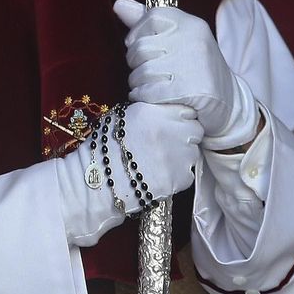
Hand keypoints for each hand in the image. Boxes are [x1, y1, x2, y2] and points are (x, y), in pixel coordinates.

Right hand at [55, 100, 202, 245]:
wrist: (98, 185)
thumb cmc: (104, 150)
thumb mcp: (120, 118)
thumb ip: (147, 110)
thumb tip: (164, 108)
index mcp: (154, 111)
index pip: (186, 110)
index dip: (179, 118)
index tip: (171, 125)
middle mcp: (170, 130)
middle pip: (195, 129)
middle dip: (185, 135)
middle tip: (169, 144)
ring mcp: (178, 155)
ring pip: (192, 152)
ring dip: (181, 155)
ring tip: (159, 162)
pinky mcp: (181, 178)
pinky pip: (187, 173)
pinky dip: (177, 175)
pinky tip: (158, 175)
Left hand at [114, 0, 259, 148]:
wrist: (229, 102)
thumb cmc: (197, 68)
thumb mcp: (179, 39)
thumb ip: (148, 22)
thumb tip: (118, 4)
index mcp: (191, 24)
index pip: (151, 17)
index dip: (137, 33)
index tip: (136, 45)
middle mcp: (193, 40)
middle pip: (141, 47)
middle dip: (134, 63)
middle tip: (142, 71)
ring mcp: (193, 65)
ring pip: (142, 72)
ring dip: (137, 83)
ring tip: (146, 85)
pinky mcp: (191, 90)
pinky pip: (149, 92)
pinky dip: (143, 96)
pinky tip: (148, 97)